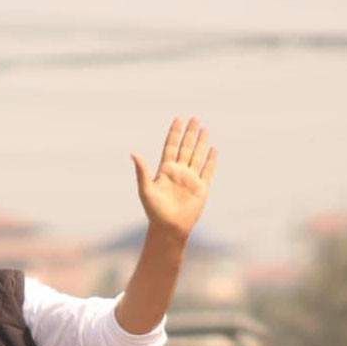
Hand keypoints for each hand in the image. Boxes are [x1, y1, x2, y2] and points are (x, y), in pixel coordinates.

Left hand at [131, 117, 218, 238]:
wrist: (169, 228)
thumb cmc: (154, 211)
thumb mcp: (146, 189)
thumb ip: (142, 171)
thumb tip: (133, 153)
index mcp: (165, 170)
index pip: (171, 146)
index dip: (174, 132)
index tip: (178, 118)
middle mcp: (179, 172)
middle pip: (186, 147)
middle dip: (190, 133)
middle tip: (194, 117)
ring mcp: (191, 179)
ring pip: (197, 156)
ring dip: (201, 142)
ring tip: (204, 128)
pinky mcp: (201, 188)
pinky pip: (207, 171)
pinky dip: (211, 160)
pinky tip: (213, 149)